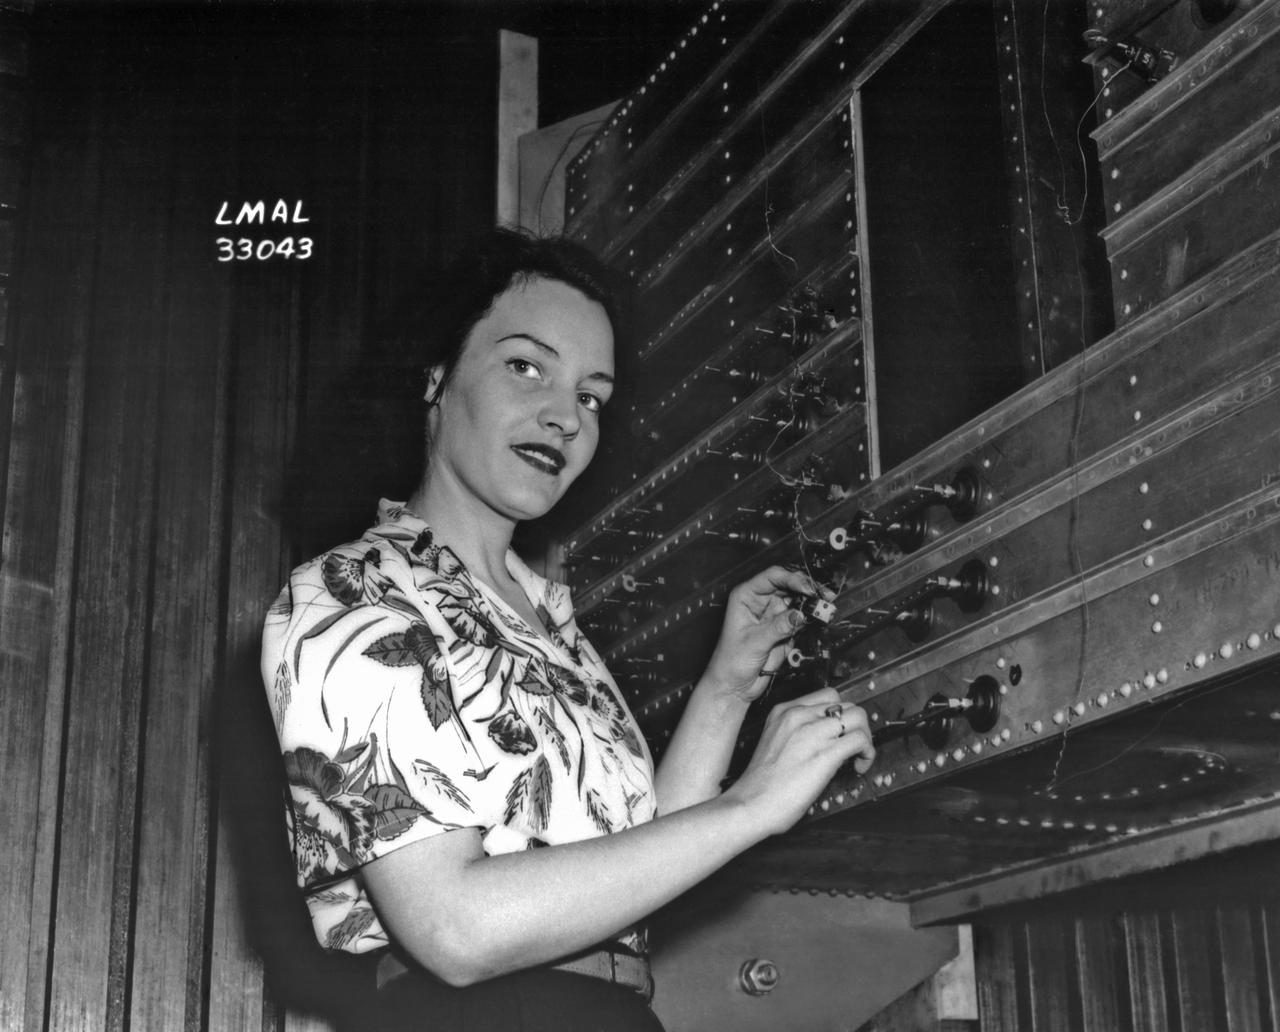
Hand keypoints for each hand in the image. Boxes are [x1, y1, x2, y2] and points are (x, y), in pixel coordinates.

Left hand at [701, 565, 832, 703]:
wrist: (734, 686)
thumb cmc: (731, 662)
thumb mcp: (754, 642)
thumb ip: (778, 627)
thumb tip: (800, 614)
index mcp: (746, 596)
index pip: (772, 577)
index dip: (792, 579)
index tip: (808, 588)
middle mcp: (761, 601)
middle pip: (789, 585)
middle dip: (808, 588)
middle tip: (825, 595)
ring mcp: (774, 614)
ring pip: (798, 600)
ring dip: (813, 602)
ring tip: (827, 606)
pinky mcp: (784, 628)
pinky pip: (802, 617)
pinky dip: (813, 616)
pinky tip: (822, 617)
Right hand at [724, 688, 874, 836]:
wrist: (750, 804)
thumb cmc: (760, 784)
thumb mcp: (775, 742)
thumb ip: (798, 733)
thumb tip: (827, 740)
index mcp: (784, 711)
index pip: (827, 696)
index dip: (840, 715)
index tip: (839, 734)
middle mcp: (799, 715)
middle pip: (846, 704)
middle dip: (855, 726)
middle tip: (852, 748)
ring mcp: (813, 732)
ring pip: (858, 716)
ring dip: (865, 736)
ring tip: (858, 757)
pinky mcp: (826, 753)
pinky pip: (861, 740)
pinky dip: (867, 753)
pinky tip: (858, 767)